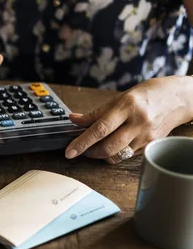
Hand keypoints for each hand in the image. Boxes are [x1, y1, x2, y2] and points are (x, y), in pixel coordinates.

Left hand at [65, 76, 192, 162]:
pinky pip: (127, 154)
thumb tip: (73, 119)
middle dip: (89, 152)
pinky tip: (111, 145)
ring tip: (93, 148)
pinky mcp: (151, 144)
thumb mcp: (120, 97)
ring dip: (100, 155)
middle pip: (108, 147)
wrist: (180, 98)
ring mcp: (146, 136)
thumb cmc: (149, 93)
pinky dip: (114, 153)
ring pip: (117, 155)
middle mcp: (138, 122)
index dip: (82, 142)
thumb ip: (96, 112)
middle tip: (78, 150)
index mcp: (128, 106)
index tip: (69, 151)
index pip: (100, 129)